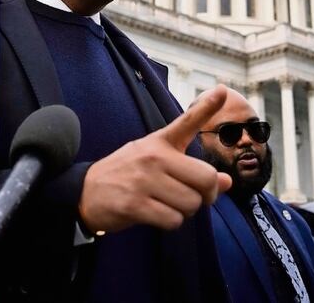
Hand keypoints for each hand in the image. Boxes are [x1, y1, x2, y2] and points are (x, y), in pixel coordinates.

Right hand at [78, 85, 231, 233]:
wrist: (85, 191)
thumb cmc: (128, 174)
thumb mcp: (157, 160)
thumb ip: (192, 169)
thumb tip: (227, 182)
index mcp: (160, 142)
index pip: (187, 122)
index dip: (207, 107)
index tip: (222, 90)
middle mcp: (153, 157)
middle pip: (206, 179)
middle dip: (207, 196)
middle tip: (195, 197)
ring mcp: (143, 180)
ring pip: (191, 204)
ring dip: (185, 211)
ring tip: (167, 203)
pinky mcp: (135, 204)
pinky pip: (173, 220)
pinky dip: (171, 223)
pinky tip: (156, 214)